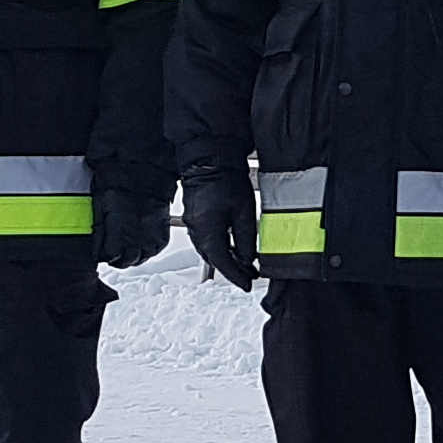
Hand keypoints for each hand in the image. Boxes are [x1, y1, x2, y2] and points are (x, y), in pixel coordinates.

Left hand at [96, 182, 172, 269]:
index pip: (109, 256)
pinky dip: (147, 250)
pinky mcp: (162, 232)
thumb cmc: (120, 182)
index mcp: (119, 231)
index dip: (103, 255)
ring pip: (141, 259)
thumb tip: (96, 247)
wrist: (143, 171)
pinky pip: (155, 250)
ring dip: (132, 257)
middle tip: (112, 253)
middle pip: (126, 262)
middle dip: (116, 259)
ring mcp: (151, 235)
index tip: (101, 251)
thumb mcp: (100, 206)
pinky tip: (140, 244)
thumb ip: (99, 231)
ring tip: (126, 249)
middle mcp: (137, 237)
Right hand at [183, 169, 257, 290]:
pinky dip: (219, 247)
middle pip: (214, 259)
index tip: (247, 285)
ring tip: (244, 264)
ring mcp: (193, 223)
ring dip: (226, 259)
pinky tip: (232, 247)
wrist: (210, 157)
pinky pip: (206, 239)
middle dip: (232, 270)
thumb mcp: (243, 212)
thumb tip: (247, 259)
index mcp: (206, 231)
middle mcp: (196, 230)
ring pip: (209, 250)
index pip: (222, 263)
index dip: (236, 276)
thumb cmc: (226, 179)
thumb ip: (245, 239)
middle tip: (250, 276)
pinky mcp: (195, 216)